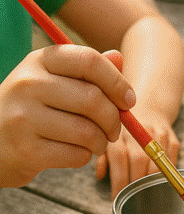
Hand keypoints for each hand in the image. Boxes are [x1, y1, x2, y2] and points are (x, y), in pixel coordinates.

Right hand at [0, 45, 135, 188]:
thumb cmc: (32, 108)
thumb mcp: (52, 80)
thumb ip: (86, 69)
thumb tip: (118, 56)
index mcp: (39, 60)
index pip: (89, 61)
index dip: (117, 82)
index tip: (128, 101)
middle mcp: (28, 84)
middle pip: (93, 99)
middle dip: (114, 119)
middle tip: (115, 129)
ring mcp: (24, 117)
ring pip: (87, 131)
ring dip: (101, 142)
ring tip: (97, 143)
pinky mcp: (26, 149)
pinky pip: (75, 154)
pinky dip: (84, 157)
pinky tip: (77, 152)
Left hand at [96, 104, 179, 198]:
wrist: (151, 105)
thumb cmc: (126, 128)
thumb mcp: (109, 138)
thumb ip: (103, 157)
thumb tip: (100, 176)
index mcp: (121, 133)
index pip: (120, 160)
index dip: (118, 181)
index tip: (116, 197)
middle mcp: (140, 132)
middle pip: (139, 162)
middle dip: (134, 184)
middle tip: (130, 198)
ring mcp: (159, 134)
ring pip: (157, 165)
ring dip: (150, 182)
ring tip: (143, 193)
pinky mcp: (173, 139)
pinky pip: (171, 163)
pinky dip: (164, 175)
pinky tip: (157, 182)